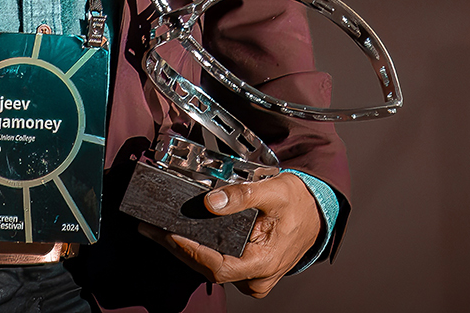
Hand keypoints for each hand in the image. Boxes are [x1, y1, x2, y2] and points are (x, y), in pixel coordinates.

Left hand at [138, 173, 322, 298]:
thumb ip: (243, 195)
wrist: (318, 212)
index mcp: (264, 263)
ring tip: (158, 229)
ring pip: (210, 267)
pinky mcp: (246, 270)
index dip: (191, 251)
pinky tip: (181, 235)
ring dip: (184, 249)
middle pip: (208, 268)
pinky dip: (198, 249)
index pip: (218, 265)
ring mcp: (251, 277)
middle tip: (151, 229)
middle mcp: (256, 277)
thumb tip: (212, 201)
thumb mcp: (274, 191)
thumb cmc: (300, 204)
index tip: (168, 234)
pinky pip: (217, 262)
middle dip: (178, 248)